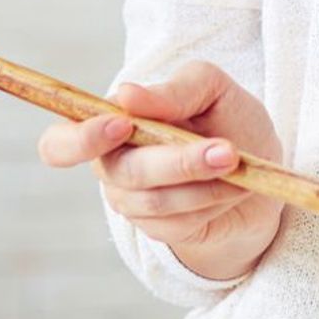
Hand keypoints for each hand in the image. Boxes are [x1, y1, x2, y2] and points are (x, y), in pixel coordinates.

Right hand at [37, 62, 283, 281]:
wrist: (259, 168)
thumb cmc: (226, 117)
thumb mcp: (211, 88)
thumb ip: (173, 89)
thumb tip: (125, 95)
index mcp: (108, 123)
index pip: (60, 143)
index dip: (81, 139)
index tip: (122, 125)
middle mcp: (110, 165)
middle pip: (124, 173)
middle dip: (179, 163)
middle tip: (227, 151)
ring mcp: (132, 202)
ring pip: (158, 200)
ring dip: (207, 182)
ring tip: (238, 162)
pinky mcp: (158, 230)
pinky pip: (180, 222)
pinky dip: (214, 200)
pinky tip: (234, 185)